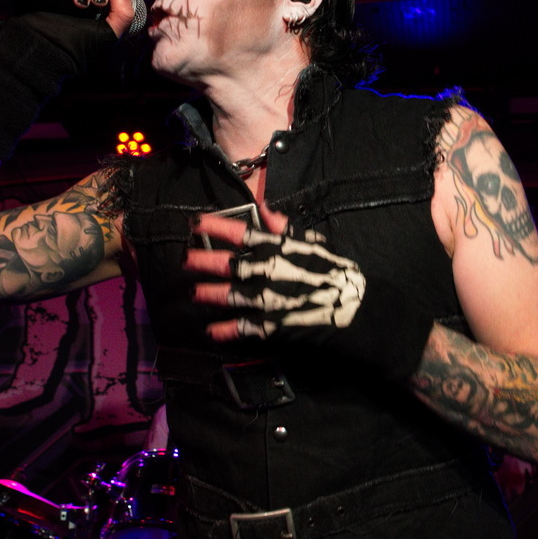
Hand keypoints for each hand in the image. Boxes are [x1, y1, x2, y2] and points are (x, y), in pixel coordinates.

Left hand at [185, 203, 364, 342]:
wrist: (352, 309)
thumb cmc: (333, 271)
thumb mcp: (312, 243)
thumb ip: (285, 227)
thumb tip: (264, 207)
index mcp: (275, 248)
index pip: (239, 232)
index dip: (214, 226)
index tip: (194, 222)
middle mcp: (265, 271)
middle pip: (225, 264)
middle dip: (201, 260)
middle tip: (184, 259)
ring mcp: (264, 299)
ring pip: (226, 295)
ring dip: (207, 293)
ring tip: (193, 292)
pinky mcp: (268, 324)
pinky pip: (240, 328)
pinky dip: (224, 331)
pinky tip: (210, 331)